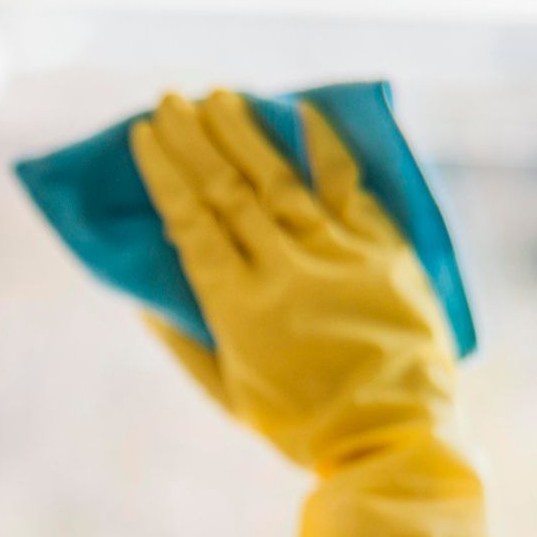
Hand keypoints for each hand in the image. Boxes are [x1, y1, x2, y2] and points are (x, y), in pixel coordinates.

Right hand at [127, 89, 536, 536]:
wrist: (391, 437)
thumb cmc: (299, 424)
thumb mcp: (227, 393)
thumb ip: (184, 341)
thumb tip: (145, 295)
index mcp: (237, 308)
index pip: (191, 222)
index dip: (164, 174)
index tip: (144, 135)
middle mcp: (282, 271)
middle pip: (229, 190)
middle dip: (195, 140)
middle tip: (170, 101)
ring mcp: (336, 257)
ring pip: (280, 181)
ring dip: (245, 134)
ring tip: (217, 98)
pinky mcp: (382, 252)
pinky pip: (348, 190)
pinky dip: (325, 149)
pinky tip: (302, 112)